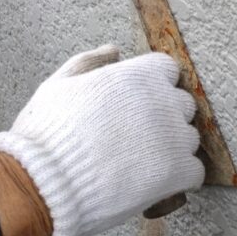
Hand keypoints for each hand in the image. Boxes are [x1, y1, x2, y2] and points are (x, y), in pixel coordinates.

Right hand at [0, 46, 203, 235]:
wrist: (41, 185)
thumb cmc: (45, 135)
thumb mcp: (59, 85)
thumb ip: (89, 62)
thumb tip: (113, 50)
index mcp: (136, 76)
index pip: (167, 70)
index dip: (153, 86)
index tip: (139, 103)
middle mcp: (161, 101)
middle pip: (182, 104)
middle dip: (164, 117)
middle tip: (137, 137)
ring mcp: (171, 137)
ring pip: (189, 138)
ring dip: (172, 148)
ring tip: (142, 163)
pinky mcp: (176, 172)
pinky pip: (195, 171)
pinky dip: (180, 178)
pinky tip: (158, 184)